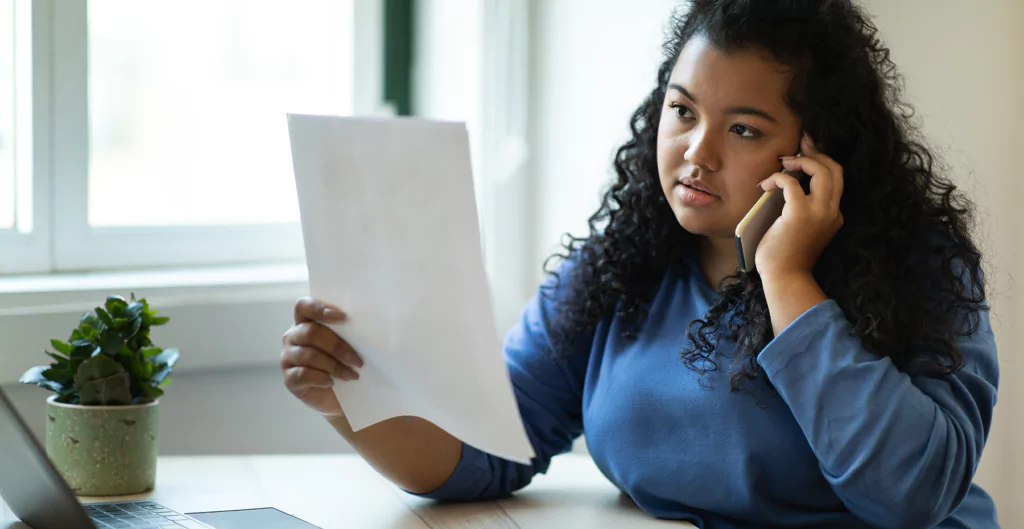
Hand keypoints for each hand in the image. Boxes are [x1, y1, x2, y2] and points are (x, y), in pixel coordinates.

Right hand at [281, 297, 363, 416]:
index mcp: (305, 321)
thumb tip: (368, 326)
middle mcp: (292, 336)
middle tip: (357, 360)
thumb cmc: (345, 364)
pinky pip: (303, 374)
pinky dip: (321, 378)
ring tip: (352, 375)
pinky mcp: (289, 379)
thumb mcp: (349, 344)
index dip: (320, 308)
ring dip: (334, 366)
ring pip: (308, 355)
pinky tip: (333, 382)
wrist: (341, 397)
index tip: (343, 317)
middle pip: (310, 333)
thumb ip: (349, 331)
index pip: (304, 306)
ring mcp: (288, 357)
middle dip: (337, 346)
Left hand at [755, 132, 843, 279]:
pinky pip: (791, 183)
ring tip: (784, 162)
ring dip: (801, 160)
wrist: (785, 278)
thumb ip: (802, 207)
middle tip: (799, 144)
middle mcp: (832, 212)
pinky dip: (778, 178)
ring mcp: (819, 212)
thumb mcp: (801, 228)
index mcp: (834, 215)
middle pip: (835, 168)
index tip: (808, 149)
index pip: (837, 179)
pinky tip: (766, 185)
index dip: (823, 160)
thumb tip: (788, 181)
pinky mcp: (800, 214)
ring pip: (822, 170)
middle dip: (817, 152)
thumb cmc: (786, 256)